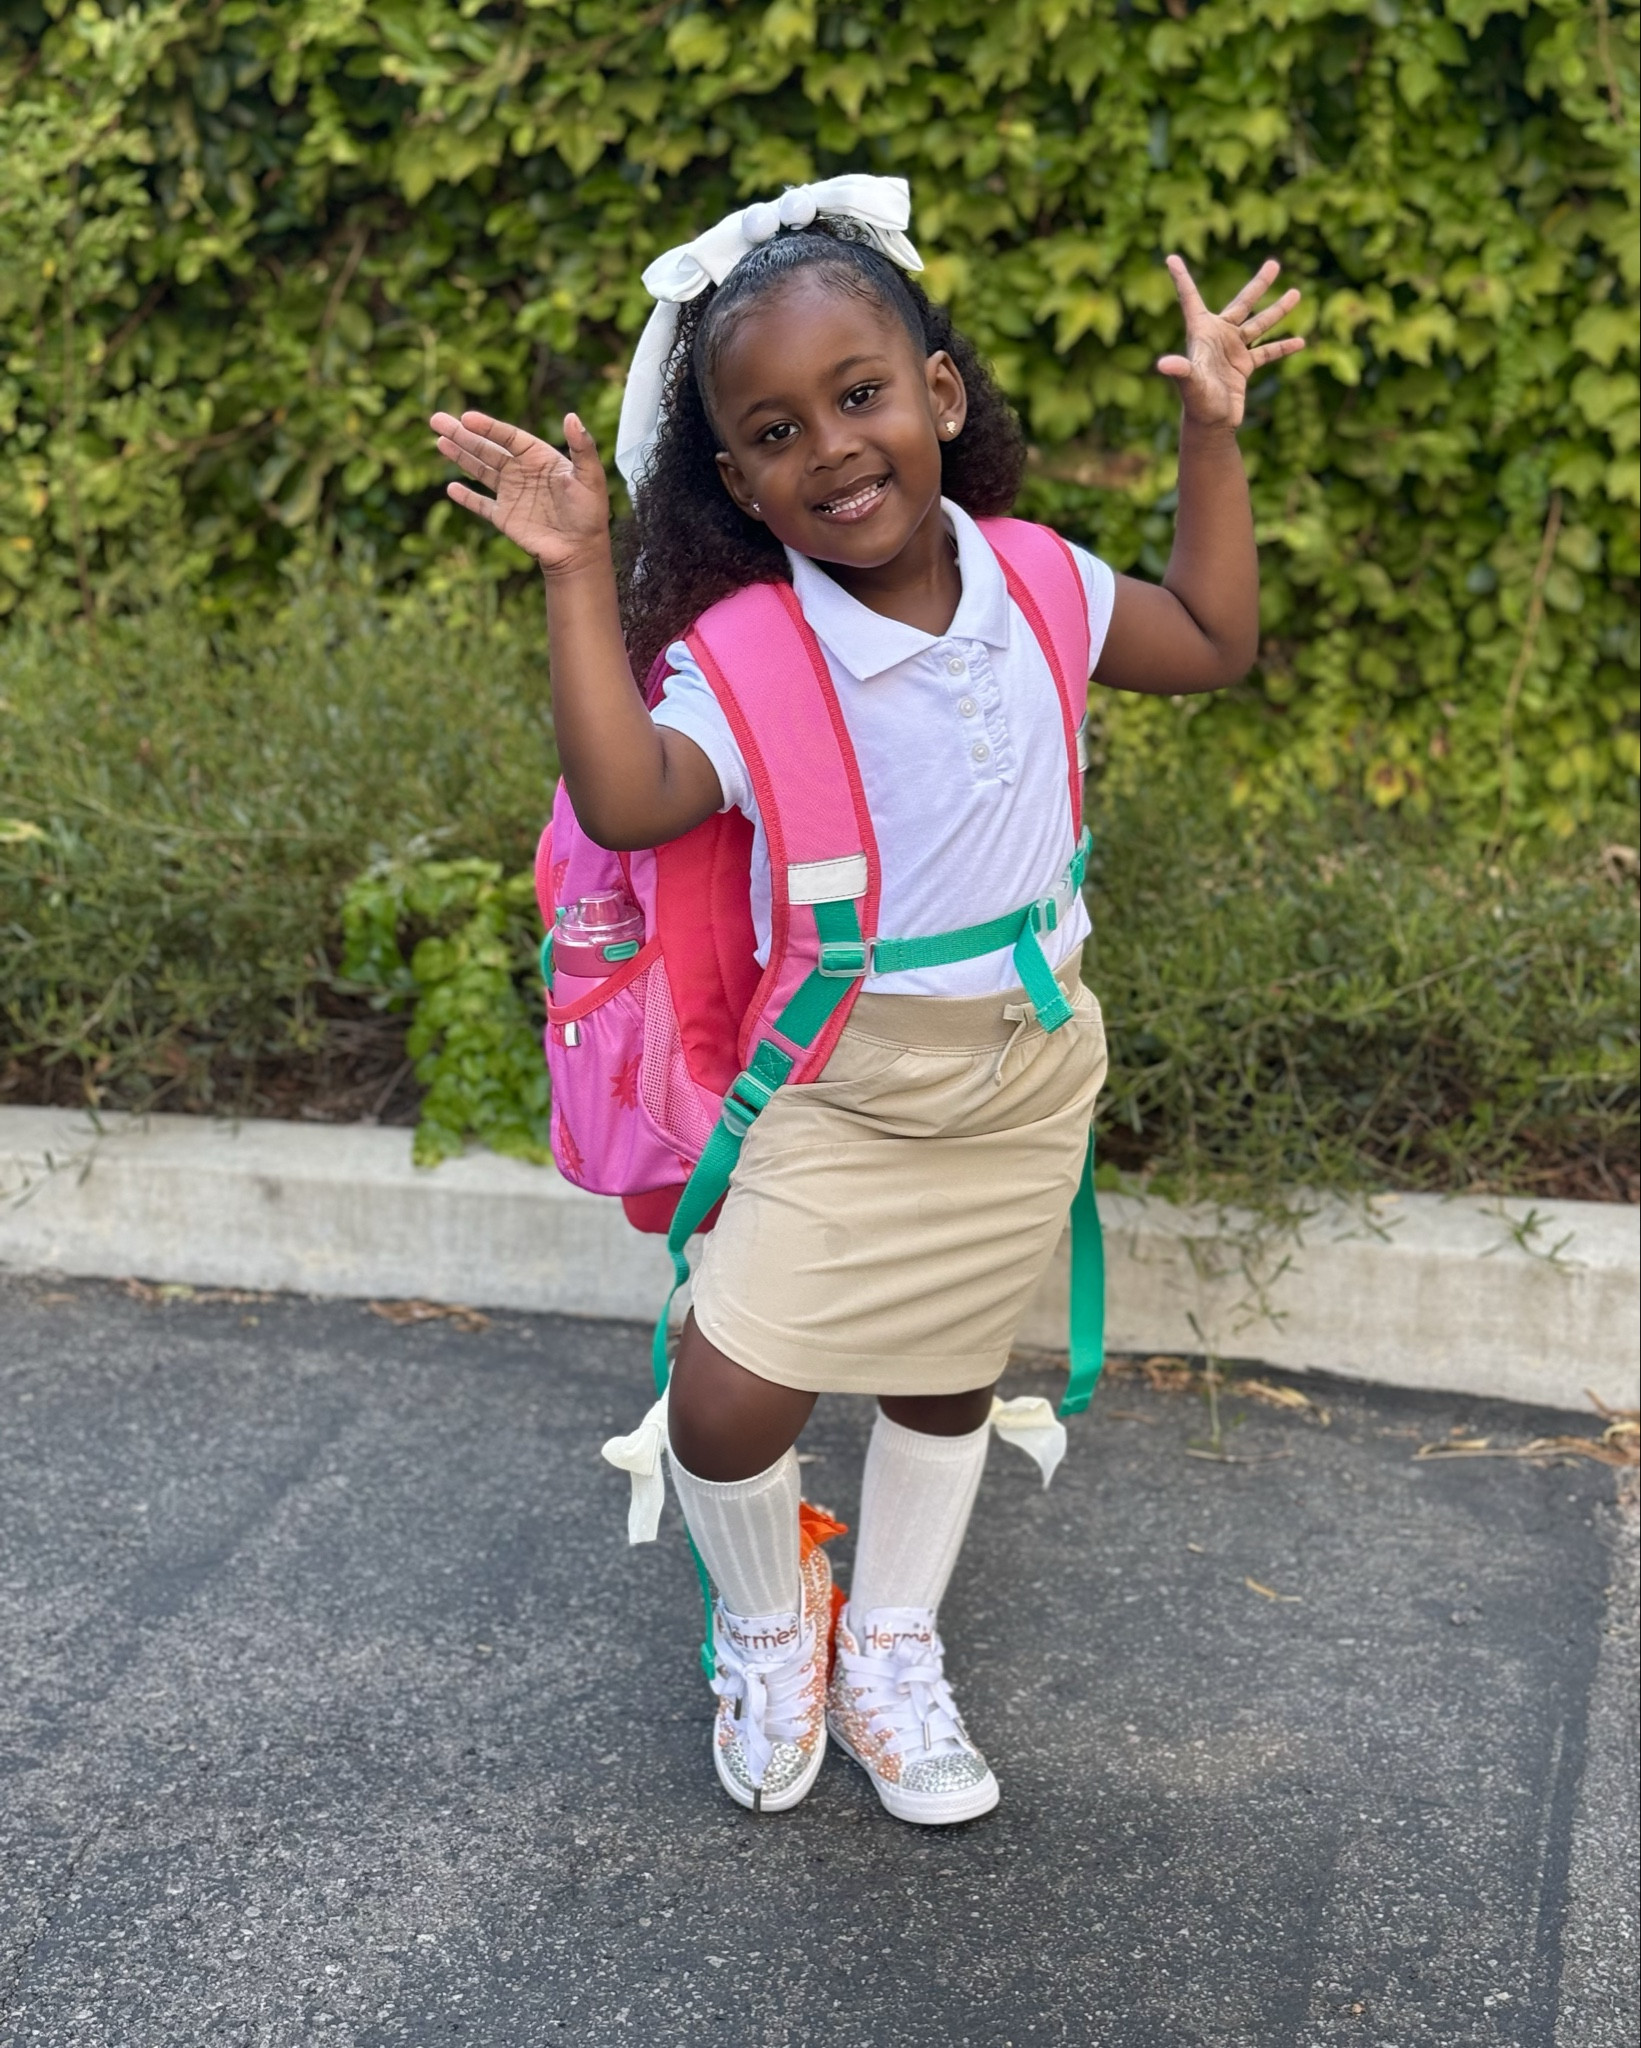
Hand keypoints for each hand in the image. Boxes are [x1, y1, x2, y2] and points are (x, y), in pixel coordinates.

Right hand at [429, 409, 608, 572]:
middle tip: (436, 420)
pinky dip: (467, 497)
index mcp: (539, 457)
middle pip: (486, 448)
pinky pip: (481, 505)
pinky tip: (451, 487)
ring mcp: (511, 494)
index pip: (508, 437)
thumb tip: (572, 417)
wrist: (581, 550)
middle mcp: (521, 472)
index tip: (466, 418)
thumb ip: (582, 447)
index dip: (487, 427)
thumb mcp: (591, 477)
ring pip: (479, 470)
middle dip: (461, 435)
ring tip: (439, 441)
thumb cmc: (590, 512)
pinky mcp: (504, 517)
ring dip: (459, 456)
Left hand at [1156, 256, 1304, 429]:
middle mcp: (1218, 337)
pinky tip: (1302, 341)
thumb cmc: (1197, 404)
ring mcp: (1233, 351)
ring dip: (1278, 311)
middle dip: (1259, 285)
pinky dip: (1283, 346)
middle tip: (1274, 264)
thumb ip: (1181, 371)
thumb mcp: (1190, 385)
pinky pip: (1268, 352)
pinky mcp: (1245, 367)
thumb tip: (1164, 364)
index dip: (1181, 279)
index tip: (1171, 258)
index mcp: (1201, 333)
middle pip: (1241, 304)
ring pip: (1259, 325)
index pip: (1190, 299)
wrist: (1210, 426)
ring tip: (1297, 293)